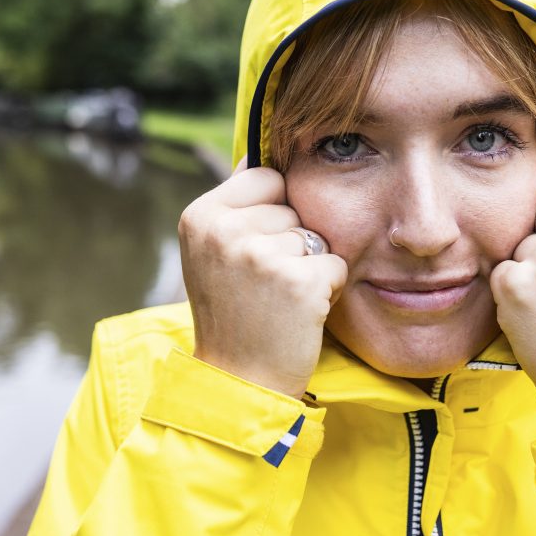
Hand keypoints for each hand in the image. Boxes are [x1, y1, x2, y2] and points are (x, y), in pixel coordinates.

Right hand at [178, 157, 347, 398]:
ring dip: (310, 266)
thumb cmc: (233, 314)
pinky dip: (328, 289)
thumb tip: (261, 152)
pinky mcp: (298, 280)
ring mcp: (260, 254)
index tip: (254, 251)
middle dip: (291, 242)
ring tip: (279, 300)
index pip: (265, 176)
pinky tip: (300, 313)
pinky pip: (335, 263)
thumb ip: (236, 206)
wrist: (238, 383)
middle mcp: (224, 230)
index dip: (272, 212)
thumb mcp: (213, 253)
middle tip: (265, 285)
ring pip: (316, 235)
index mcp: (200, 215)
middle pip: (293, 207)